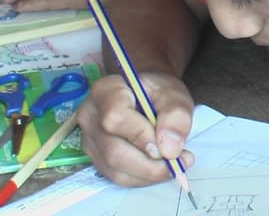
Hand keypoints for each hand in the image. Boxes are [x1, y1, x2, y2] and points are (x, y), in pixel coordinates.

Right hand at [77, 72, 194, 186]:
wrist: (147, 97)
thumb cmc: (157, 93)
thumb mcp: (174, 95)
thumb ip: (176, 116)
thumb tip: (169, 150)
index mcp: (105, 91)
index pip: (115, 118)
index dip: (140, 136)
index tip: (165, 145)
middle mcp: (90, 116)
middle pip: (113, 151)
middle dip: (149, 164)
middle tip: (178, 162)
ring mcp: (89, 139)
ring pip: (115, 169)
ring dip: (149, 174)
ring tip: (174, 163)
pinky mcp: (96, 158)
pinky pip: (118, 177)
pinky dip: (143, 178)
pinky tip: (159, 167)